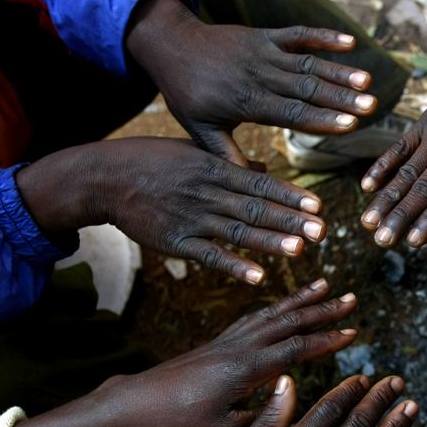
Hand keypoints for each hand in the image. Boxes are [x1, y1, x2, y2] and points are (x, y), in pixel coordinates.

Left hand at [9, 282, 358, 426]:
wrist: (132, 407)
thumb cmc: (177, 426)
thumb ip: (261, 417)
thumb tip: (292, 397)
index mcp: (245, 369)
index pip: (296, 349)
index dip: (327, 340)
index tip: (353, 332)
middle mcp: (238, 348)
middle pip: (288, 322)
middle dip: (322, 310)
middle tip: (351, 298)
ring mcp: (225, 343)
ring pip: (270, 315)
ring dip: (299, 301)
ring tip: (323, 286)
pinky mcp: (214, 344)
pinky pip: (251, 318)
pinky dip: (272, 307)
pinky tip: (280, 306)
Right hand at [17, 138, 326, 283]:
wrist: (104, 177)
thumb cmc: (151, 161)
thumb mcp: (191, 150)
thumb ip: (230, 163)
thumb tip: (266, 170)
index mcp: (213, 168)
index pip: (259, 183)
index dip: (289, 195)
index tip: (317, 204)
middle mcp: (206, 192)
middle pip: (254, 208)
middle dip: (290, 220)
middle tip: (322, 230)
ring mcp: (191, 218)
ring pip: (236, 232)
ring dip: (269, 242)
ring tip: (299, 250)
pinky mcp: (175, 241)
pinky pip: (209, 256)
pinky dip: (232, 266)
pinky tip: (257, 276)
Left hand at [125, 0, 376, 165]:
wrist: (169, 45)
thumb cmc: (185, 93)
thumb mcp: (199, 129)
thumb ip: (226, 154)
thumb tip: (251, 184)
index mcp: (245, 102)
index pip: (290, 113)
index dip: (321, 119)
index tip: (350, 126)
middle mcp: (259, 75)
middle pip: (306, 88)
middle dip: (340, 97)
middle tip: (370, 105)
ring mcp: (263, 53)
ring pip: (307, 63)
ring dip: (339, 71)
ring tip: (367, 81)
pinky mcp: (264, 36)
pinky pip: (297, 34)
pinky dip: (323, 36)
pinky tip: (349, 43)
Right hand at [360, 16, 426, 247]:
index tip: (413, 241)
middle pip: (424, 188)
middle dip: (401, 217)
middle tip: (380, 242)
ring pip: (407, 172)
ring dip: (387, 198)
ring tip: (368, 223)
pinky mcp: (426, 121)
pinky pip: (401, 146)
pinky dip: (383, 165)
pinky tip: (367, 186)